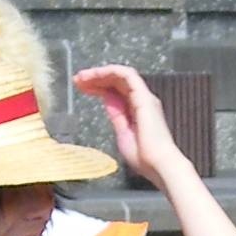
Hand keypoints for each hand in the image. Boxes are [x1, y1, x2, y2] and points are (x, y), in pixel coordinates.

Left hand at [72, 63, 184, 184]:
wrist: (158, 164)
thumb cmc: (144, 157)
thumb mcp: (122, 133)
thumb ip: (116, 114)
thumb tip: (107, 98)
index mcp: (136, 110)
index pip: (116, 91)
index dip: (98, 87)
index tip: (81, 88)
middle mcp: (141, 100)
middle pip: (117, 81)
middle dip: (95, 78)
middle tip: (77, 79)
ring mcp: (144, 97)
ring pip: (121, 74)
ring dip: (100, 73)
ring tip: (82, 76)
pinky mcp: (143, 96)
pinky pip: (127, 75)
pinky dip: (110, 71)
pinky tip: (95, 74)